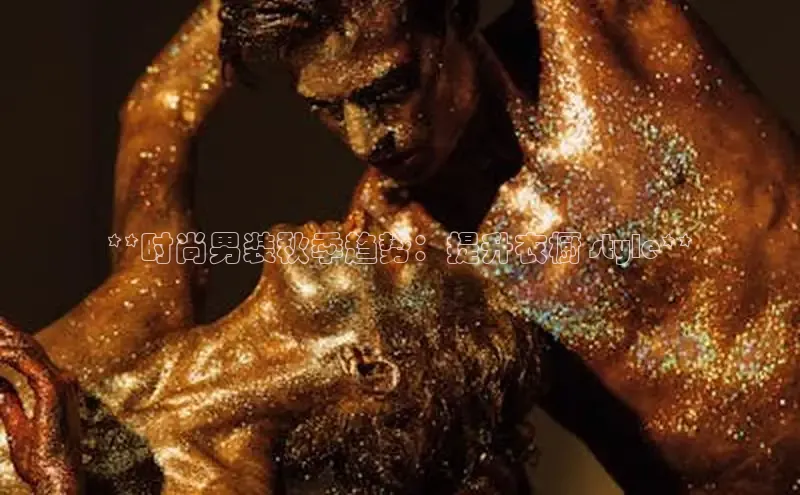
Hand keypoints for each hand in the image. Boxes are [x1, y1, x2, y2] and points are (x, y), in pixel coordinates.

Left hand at [0, 319, 80, 494]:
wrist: (59, 477)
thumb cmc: (42, 460)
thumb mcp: (18, 427)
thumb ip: (9, 402)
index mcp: (56, 387)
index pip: (30, 354)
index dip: (9, 339)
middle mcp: (62, 379)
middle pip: (29, 345)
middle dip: (5, 330)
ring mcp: (60, 382)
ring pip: (26, 350)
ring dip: (2, 339)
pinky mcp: (52, 390)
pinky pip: (25, 362)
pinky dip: (6, 353)